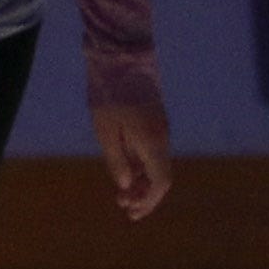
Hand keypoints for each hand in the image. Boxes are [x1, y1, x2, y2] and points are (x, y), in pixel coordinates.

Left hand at [90, 93, 172, 219]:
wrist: (122, 56)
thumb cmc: (109, 93)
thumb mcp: (106, 131)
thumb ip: (117, 161)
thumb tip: (127, 186)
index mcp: (153, 143)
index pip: (161, 182)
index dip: (149, 201)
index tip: (132, 212)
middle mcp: (162, 137)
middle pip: (161, 175)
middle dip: (146, 195)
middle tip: (124, 207)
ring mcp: (160, 127)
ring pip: (157, 163)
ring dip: (143, 181)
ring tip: (122, 193)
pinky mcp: (154, 119)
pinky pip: (153, 150)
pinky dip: (142, 165)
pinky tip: (126, 170)